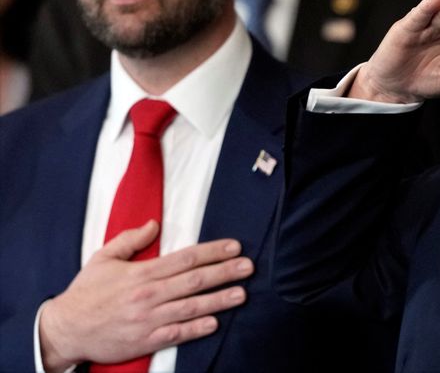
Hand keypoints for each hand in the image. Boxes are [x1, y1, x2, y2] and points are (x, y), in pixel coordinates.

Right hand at [39, 221, 253, 370]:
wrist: (64, 329)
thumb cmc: (85, 293)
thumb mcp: (104, 258)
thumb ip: (130, 240)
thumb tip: (155, 224)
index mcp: (142, 273)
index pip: (185, 258)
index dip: (212, 252)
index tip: (234, 247)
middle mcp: (149, 295)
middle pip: (195, 281)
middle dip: (224, 272)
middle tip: (248, 267)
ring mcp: (148, 319)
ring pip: (191, 307)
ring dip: (219, 300)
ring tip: (241, 294)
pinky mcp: (146, 340)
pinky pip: (177, 334)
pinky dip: (197, 328)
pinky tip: (215, 322)